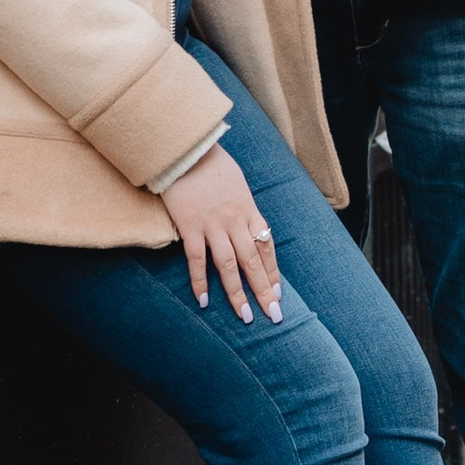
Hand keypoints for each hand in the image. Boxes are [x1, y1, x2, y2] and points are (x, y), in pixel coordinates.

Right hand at [159, 143, 282, 321]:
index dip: (272, 272)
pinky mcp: (190, 226)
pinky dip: (200, 281)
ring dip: (237, 293)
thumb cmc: (212, 163)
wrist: (187, 148)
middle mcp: (235, 220)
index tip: (276, 293)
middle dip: (264, 290)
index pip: (265, 246)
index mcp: (249, 209)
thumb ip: (243, 205)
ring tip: (246, 316)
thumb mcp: (237, 182)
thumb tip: (248, 225)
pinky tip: (204, 301)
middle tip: (273, 314)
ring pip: (229, 265)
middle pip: (253, 261)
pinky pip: (197, 259)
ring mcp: (213, 224)